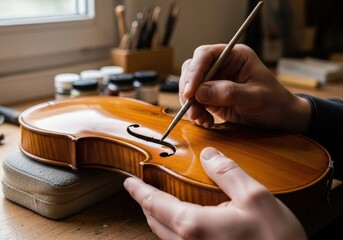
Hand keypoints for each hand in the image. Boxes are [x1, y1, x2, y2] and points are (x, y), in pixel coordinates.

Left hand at [124, 147, 305, 239]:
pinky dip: (170, 228)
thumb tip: (209, 155)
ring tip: (156, 203)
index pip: (155, 203)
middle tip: (140, 190)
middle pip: (154, 221)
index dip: (138, 191)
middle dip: (144, 204)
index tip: (127, 182)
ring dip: (155, 217)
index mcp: (194, 225)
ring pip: (163, 235)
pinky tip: (181, 223)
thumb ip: (228, 172)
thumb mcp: (255, 197)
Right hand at [179, 44, 310, 132]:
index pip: (206, 55)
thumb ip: (228, 92)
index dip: (195, 71)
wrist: (280, 119)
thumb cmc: (274, 102)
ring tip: (200, 119)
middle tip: (190, 106)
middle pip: (193, 69)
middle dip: (189, 89)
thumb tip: (199, 92)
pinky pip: (196, 102)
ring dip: (191, 104)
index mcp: (235, 56)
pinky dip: (196, 112)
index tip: (190, 91)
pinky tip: (206, 122)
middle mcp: (222, 66)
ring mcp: (216, 82)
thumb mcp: (255, 97)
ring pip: (191, 87)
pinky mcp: (212, 97)